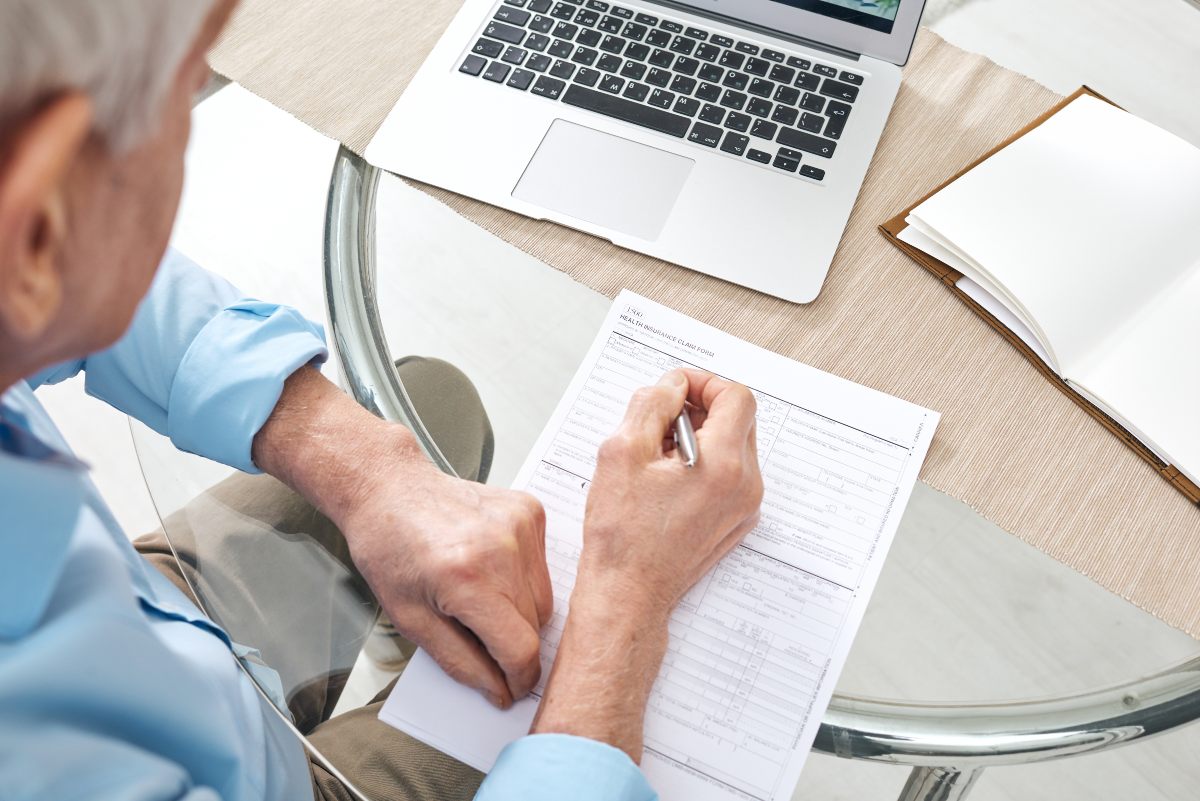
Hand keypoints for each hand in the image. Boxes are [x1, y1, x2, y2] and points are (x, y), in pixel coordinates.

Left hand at [251, 367, 552, 708]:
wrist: (390, 489)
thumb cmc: (391, 549)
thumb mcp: (409, 620)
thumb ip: (459, 662)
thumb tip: (499, 690)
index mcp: (466, 578)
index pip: (520, 648)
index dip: (518, 678)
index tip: (510, 688)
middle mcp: (501, 548)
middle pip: (536, 625)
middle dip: (513, 645)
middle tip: (479, 637)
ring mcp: (520, 525)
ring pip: (545, 598)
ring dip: (520, 612)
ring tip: (479, 596)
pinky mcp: (530, 511)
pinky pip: (542, 567)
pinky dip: (523, 579)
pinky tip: (490, 568)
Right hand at [576, 368, 763, 618]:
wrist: (628, 592)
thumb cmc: (622, 533)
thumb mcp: (623, 451)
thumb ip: (652, 404)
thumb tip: (672, 386)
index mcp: (724, 464)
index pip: (736, 397)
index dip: (704, 383)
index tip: (675, 390)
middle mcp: (746, 485)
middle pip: (738, 420)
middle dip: (700, 409)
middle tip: (660, 421)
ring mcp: (744, 507)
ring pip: (734, 447)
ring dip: (700, 437)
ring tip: (658, 456)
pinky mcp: (735, 523)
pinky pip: (730, 476)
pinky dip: (704, 465)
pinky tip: (667, 481)